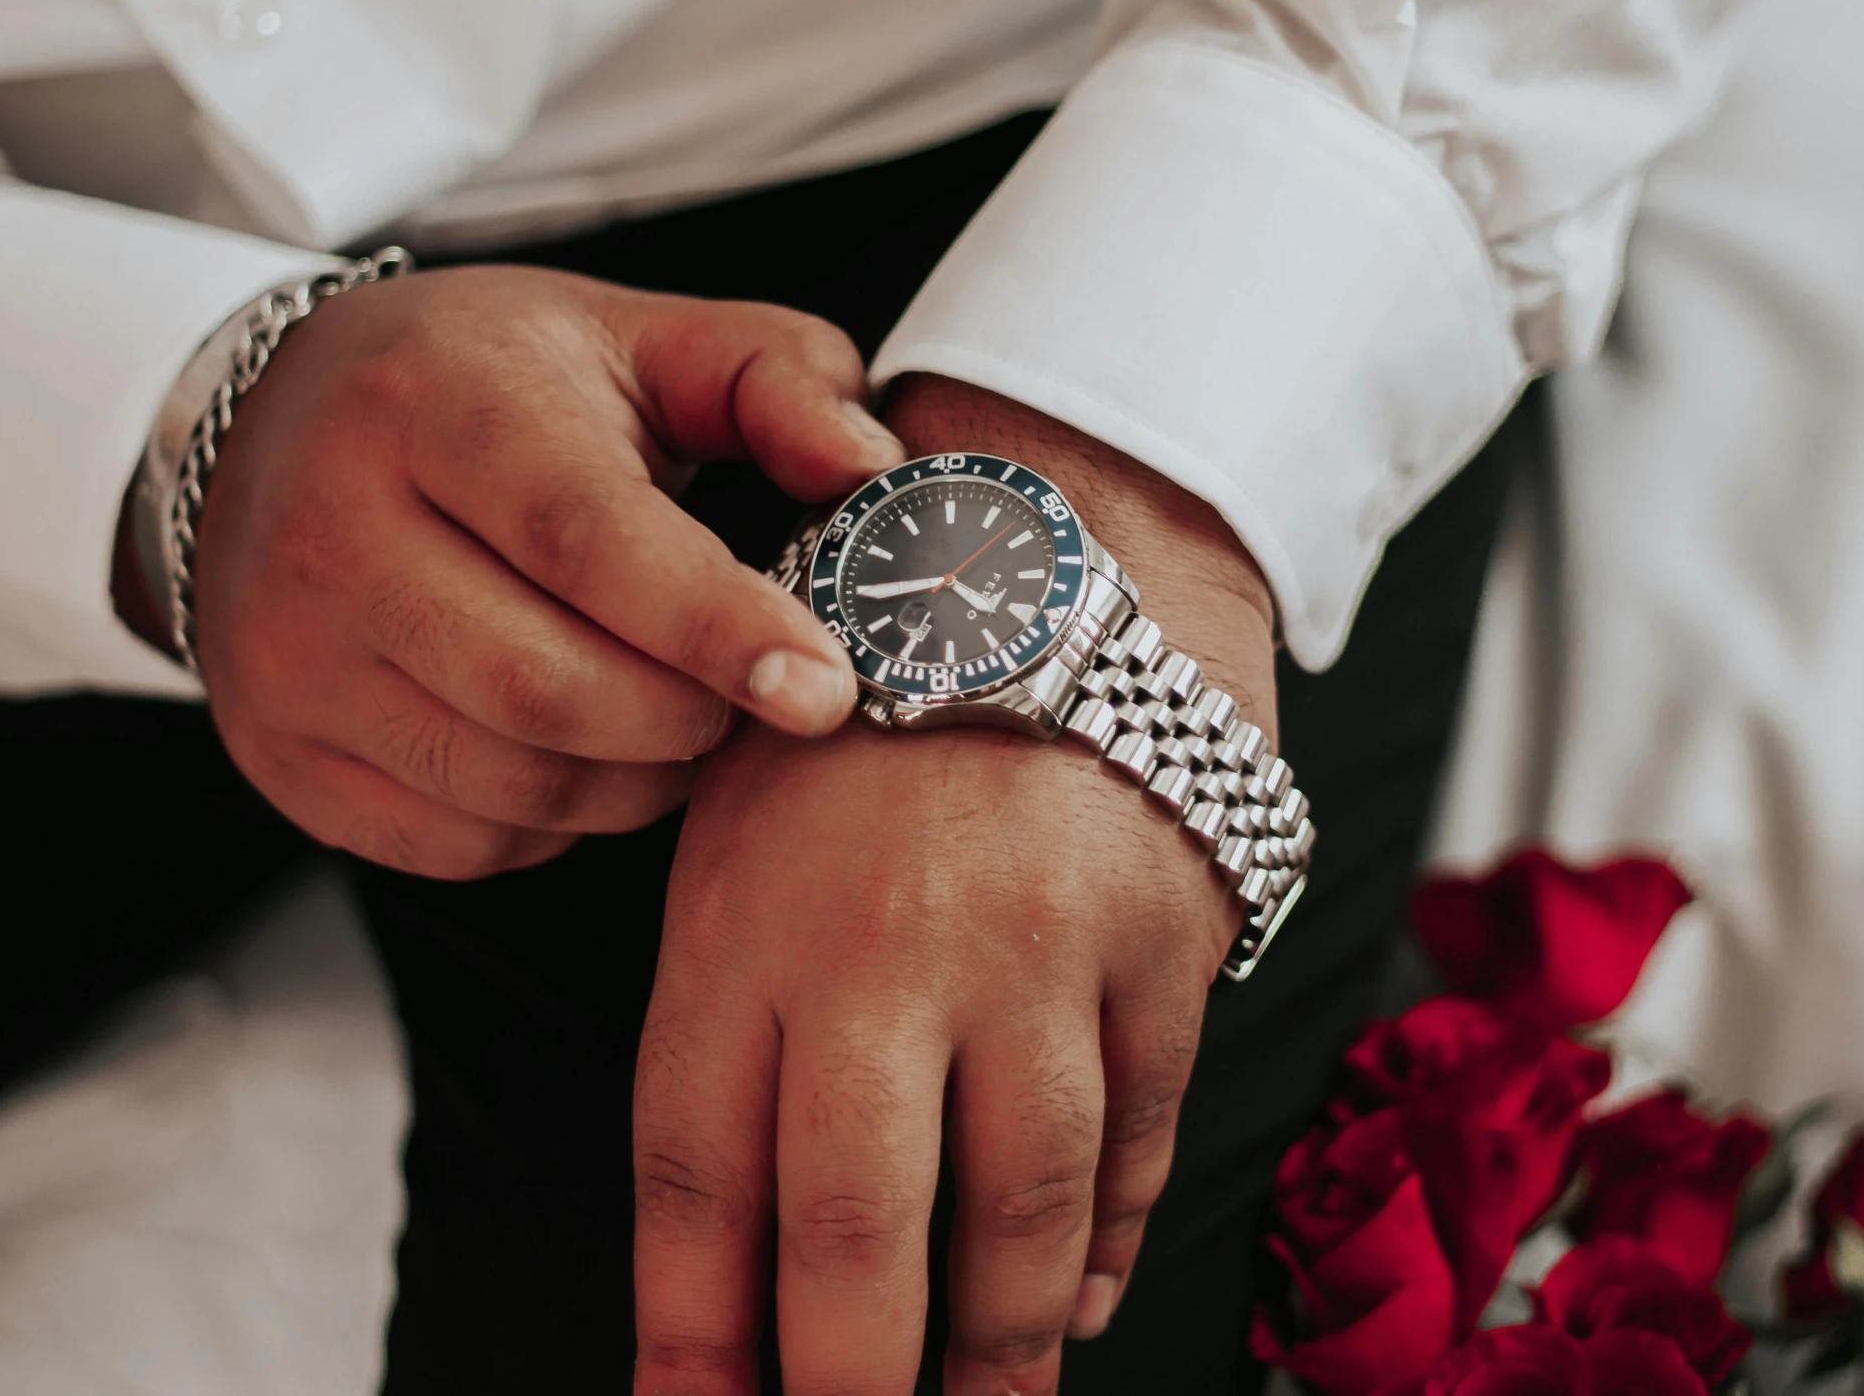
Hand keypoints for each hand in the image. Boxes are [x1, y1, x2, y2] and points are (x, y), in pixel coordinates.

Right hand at [167, 264, 901, 878]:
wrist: (269, 429)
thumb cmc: (491, 387)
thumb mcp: (639, 338)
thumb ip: (777, 378)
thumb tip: (870, 467)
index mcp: (434, 404)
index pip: (582, 538)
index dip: (713, 624)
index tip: (822, 684)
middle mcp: (332, 533)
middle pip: (548, 689)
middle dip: (691, 718)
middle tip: (754, 691)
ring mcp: (288, 658)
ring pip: (512, 783)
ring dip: (640, 781)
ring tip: (681, 713)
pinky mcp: (283, 754)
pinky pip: (461, 841)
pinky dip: (558, 820)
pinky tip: (583, 745)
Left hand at [632, 378, 1276, 1393]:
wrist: (1038, 550)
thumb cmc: (851, 716)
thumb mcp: (731, 843)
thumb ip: (728, 1038)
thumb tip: (747, 1273)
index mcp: (744, 924)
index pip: (698, 1193)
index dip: (695, 1355)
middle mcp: (888, 952)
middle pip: (860, 1245)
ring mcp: (1044, 951)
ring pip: (1023, 1222)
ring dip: (995, 1362)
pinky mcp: (1168, 942)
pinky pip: (1140, 1140)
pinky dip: (1104, 1245)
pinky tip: (1069, 1306)